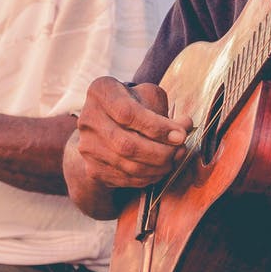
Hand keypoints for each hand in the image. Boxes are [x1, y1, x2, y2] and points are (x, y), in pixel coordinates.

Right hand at [73, 77, 191, 188]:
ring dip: (159, 166)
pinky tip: (161, 167)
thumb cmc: (133, 104)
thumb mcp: (145, 94)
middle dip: (161, 152)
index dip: (157, 127)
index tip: (181, 134)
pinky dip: (150, 177)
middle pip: (127, 145)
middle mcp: (88, 119)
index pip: (128, 113)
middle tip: (181, 149)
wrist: (106, 125)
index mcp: (101, 92)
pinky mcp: (94, 169)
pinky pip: (127, 179)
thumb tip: (182, 129)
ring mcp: (88, 147)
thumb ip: (163, 109)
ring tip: (175, 158)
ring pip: (129, 166)